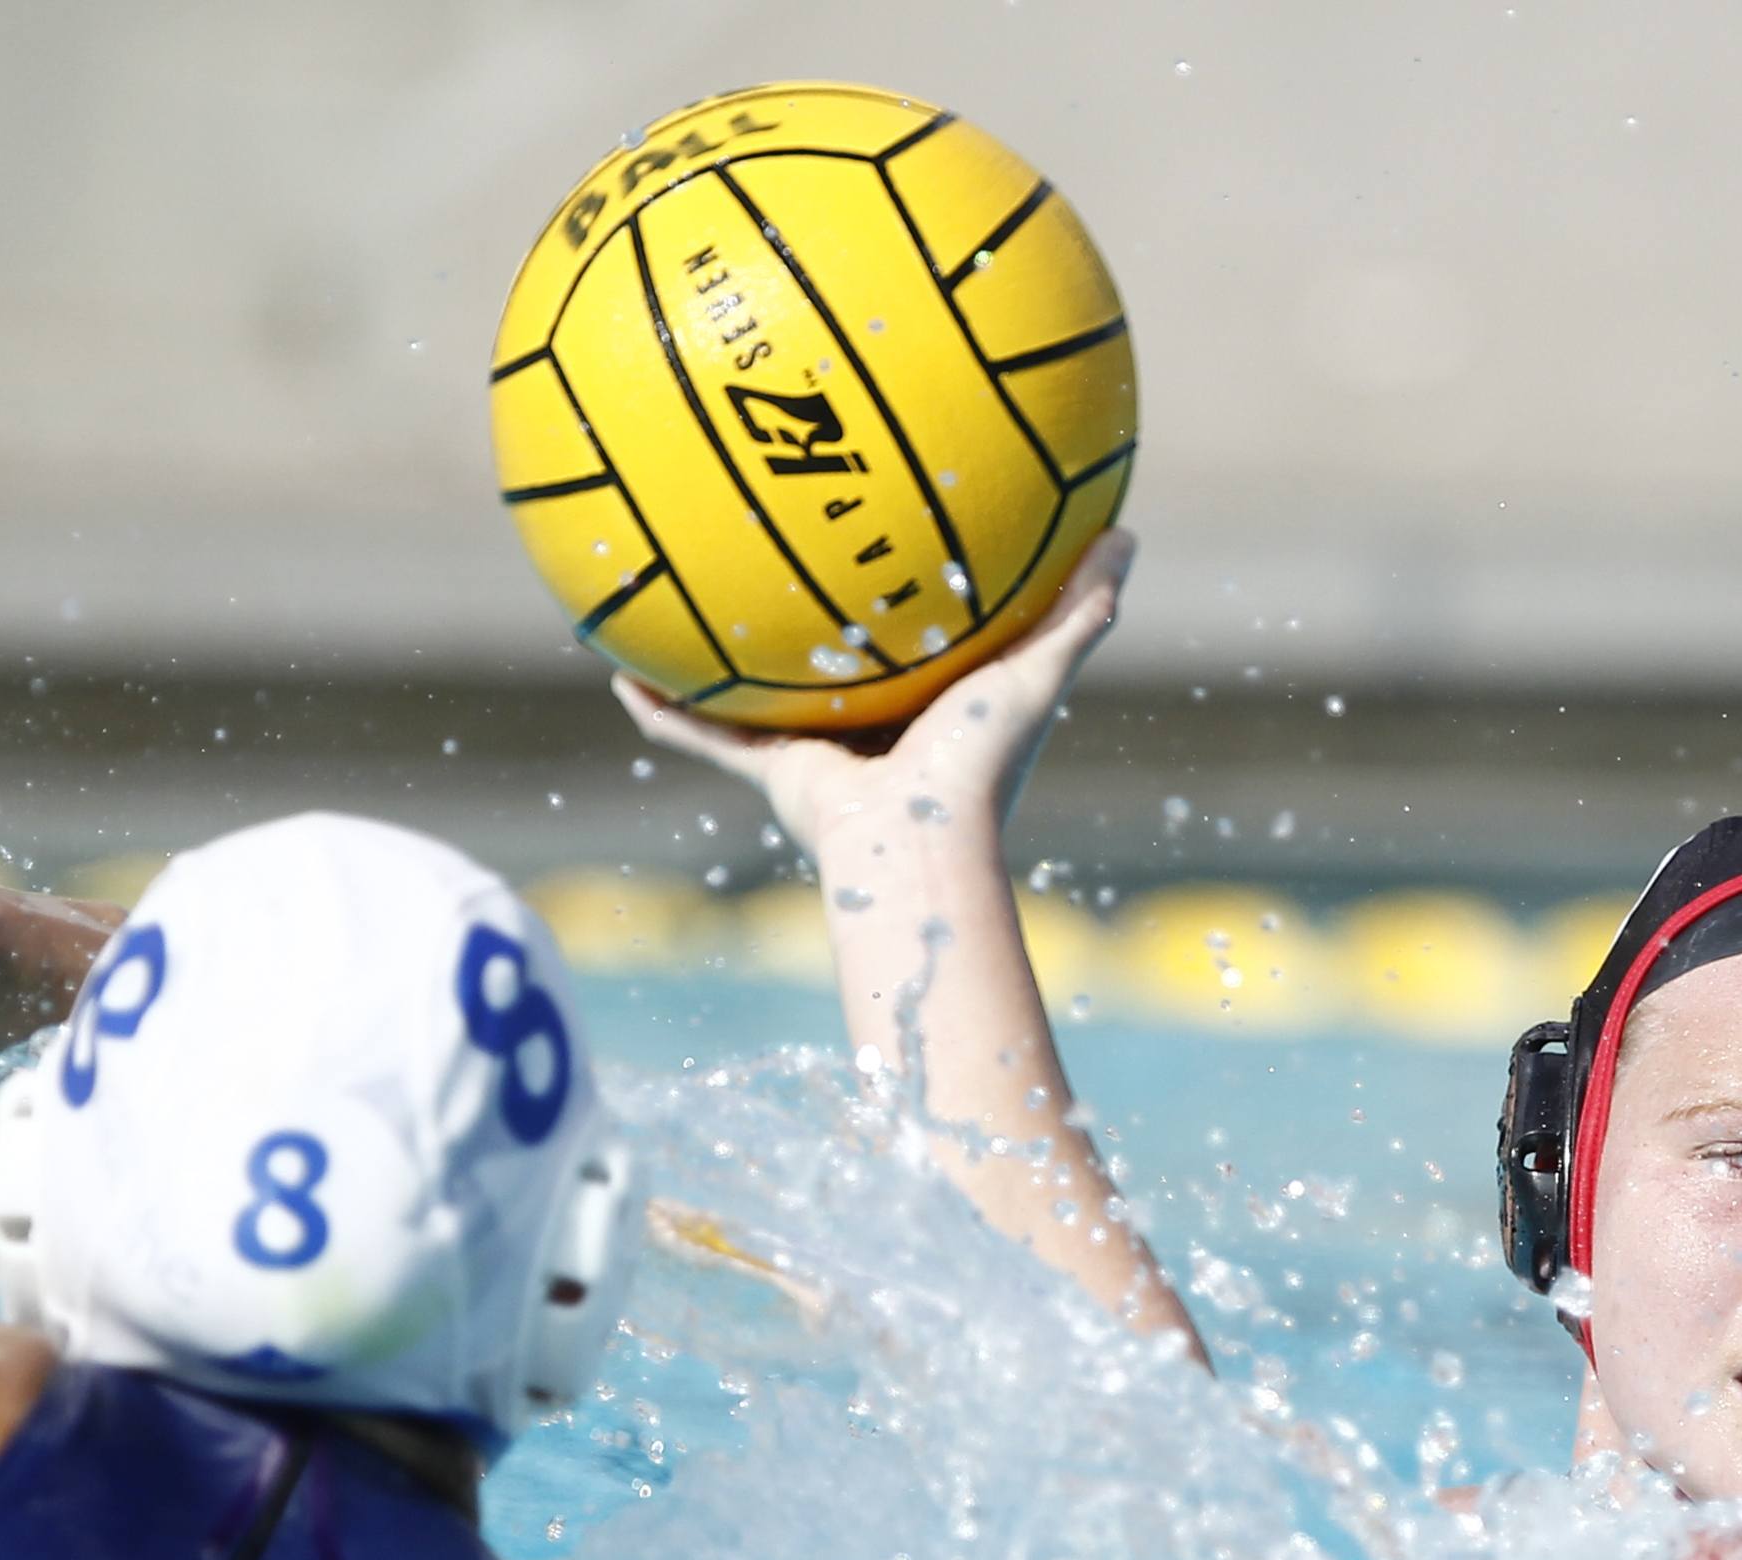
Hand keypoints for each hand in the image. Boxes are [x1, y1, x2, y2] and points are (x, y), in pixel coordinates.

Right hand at [615, 529, 1135, 870]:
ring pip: (749, 699)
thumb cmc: (984, 767)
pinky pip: (702, 735)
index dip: (895, 595)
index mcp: (927, 708)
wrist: (923, 848)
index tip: (873, 540)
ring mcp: (812, 754)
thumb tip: (1125, 531)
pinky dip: (661, 710)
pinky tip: (616, 668)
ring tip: (665, 605)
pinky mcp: (771, 773)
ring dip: (709, 663)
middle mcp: (866, 730)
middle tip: (766, 550)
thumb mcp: (1039, 671)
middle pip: (822, 665)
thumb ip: (1082, 610)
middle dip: (794, 622)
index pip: (909, 641)